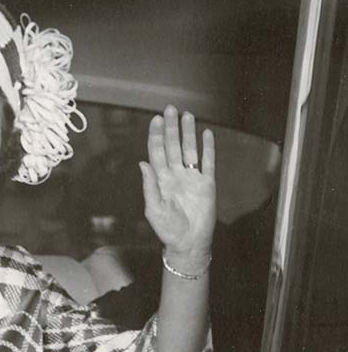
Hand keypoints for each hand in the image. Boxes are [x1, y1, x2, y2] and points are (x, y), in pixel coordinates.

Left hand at [139, 105, 215, 262]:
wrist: (188, 243)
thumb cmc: (167, 228)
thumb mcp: (153, 208)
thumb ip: (149, 185)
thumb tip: (142, 163)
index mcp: (160, 179)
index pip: (157, 152)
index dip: (156, 135)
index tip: (156, 119)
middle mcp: (175, 174)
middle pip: (172, 145)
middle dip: (171, 127)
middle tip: (170, 109)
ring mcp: (191, 177)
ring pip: (189, 149)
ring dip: (188, 133)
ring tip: (187, 115)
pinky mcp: (207, 184)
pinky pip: (208, 162)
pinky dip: (207, 148)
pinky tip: (206, 134)